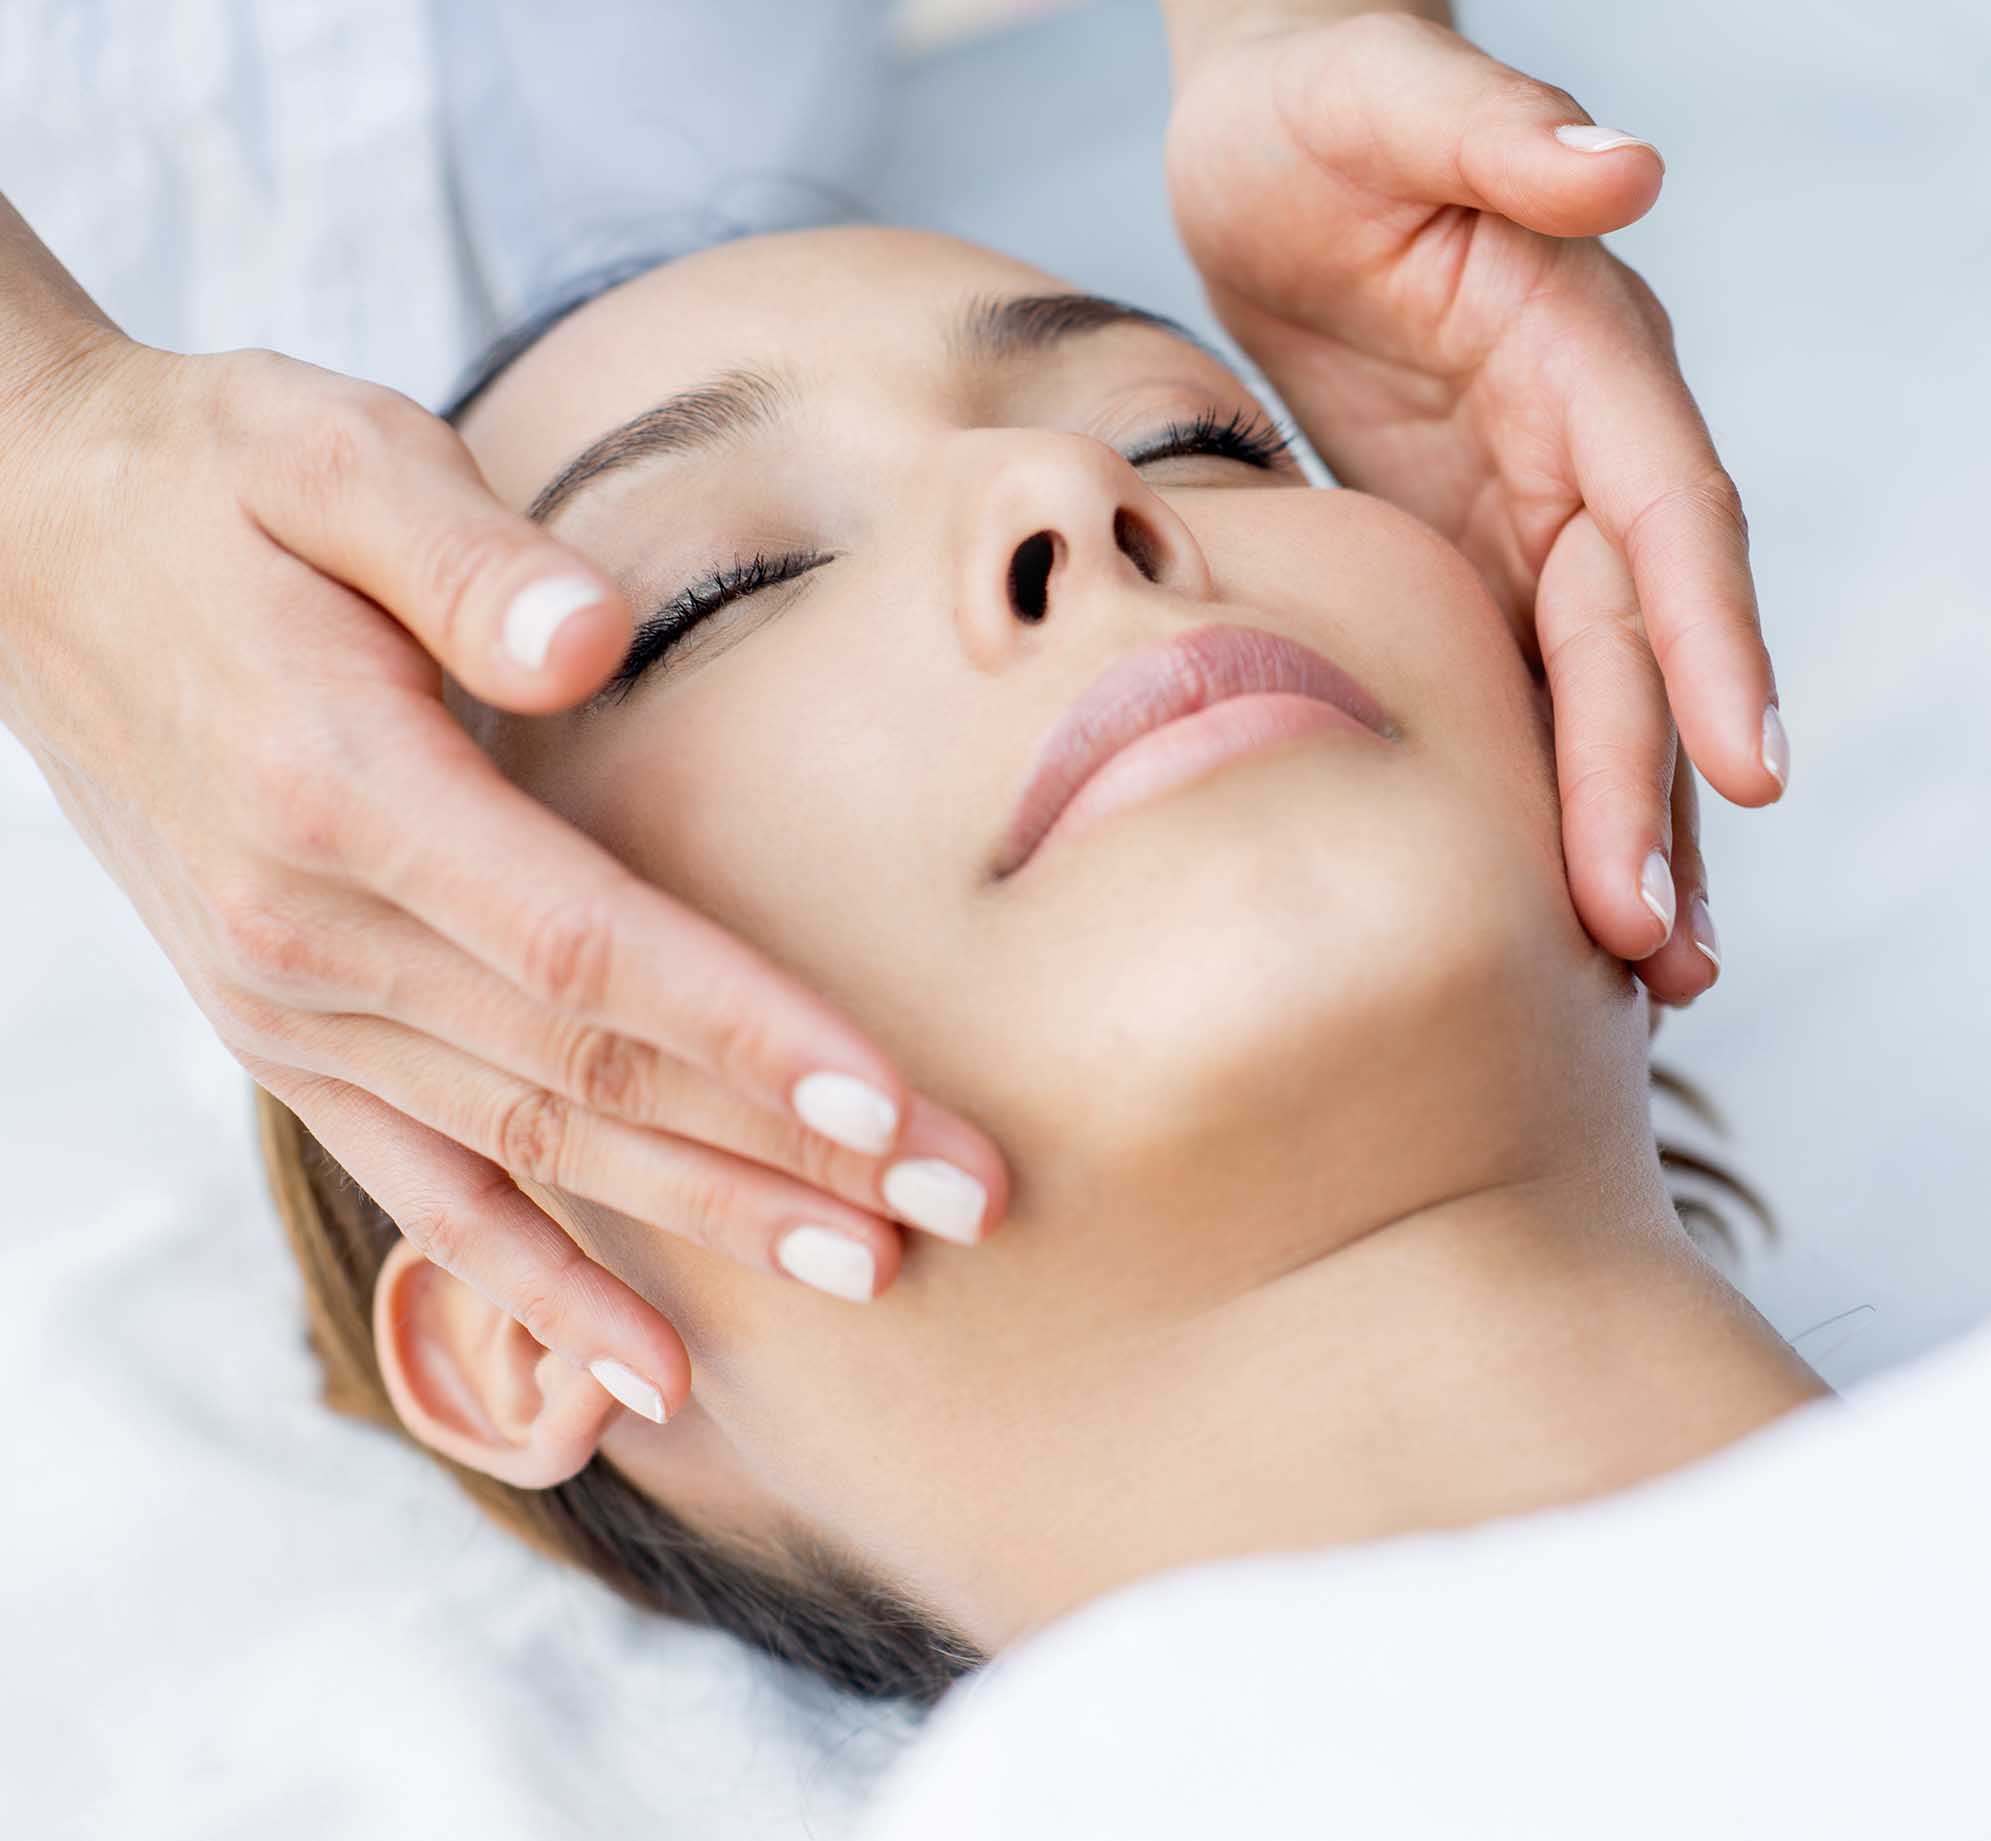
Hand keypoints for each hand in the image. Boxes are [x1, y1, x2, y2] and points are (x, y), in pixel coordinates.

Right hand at [1, 251, 1008, 1421]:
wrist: (25, 549)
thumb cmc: (214, 486)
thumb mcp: (327, 456)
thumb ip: (464, 551)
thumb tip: (590, 637)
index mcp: (339, 792)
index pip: (582, 945)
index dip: (741, 1034)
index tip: (889, 1109)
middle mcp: (306, 933)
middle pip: (587, 1074)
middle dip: (786, 1152)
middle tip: (961, 1211)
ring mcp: (288, 1007)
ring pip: (533, 1149)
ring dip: (706, 1222)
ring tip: (870, 1272)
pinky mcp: (287, 1038)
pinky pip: (427, 1188)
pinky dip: (540, 1286)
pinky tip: (652, 1374)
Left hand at [1165, 12, 1773, 1005]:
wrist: (1281, 133)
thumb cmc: (1326, 99)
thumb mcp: (1386, 92)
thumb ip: (1496, 123)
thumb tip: (1626, 164)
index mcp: (1588, 358)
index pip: (1672, 516)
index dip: (1715, 641)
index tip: (1751, 767)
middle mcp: (1591, 455)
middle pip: (1643, 646)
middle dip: (1653, 792)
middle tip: (1657, 952)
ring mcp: (1538, 520)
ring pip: (1608, 699)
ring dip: (1638, 830)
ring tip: (1658, 986)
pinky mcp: (1474, 564)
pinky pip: (1528, 703)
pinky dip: (1554, 807)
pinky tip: (1564, 917)